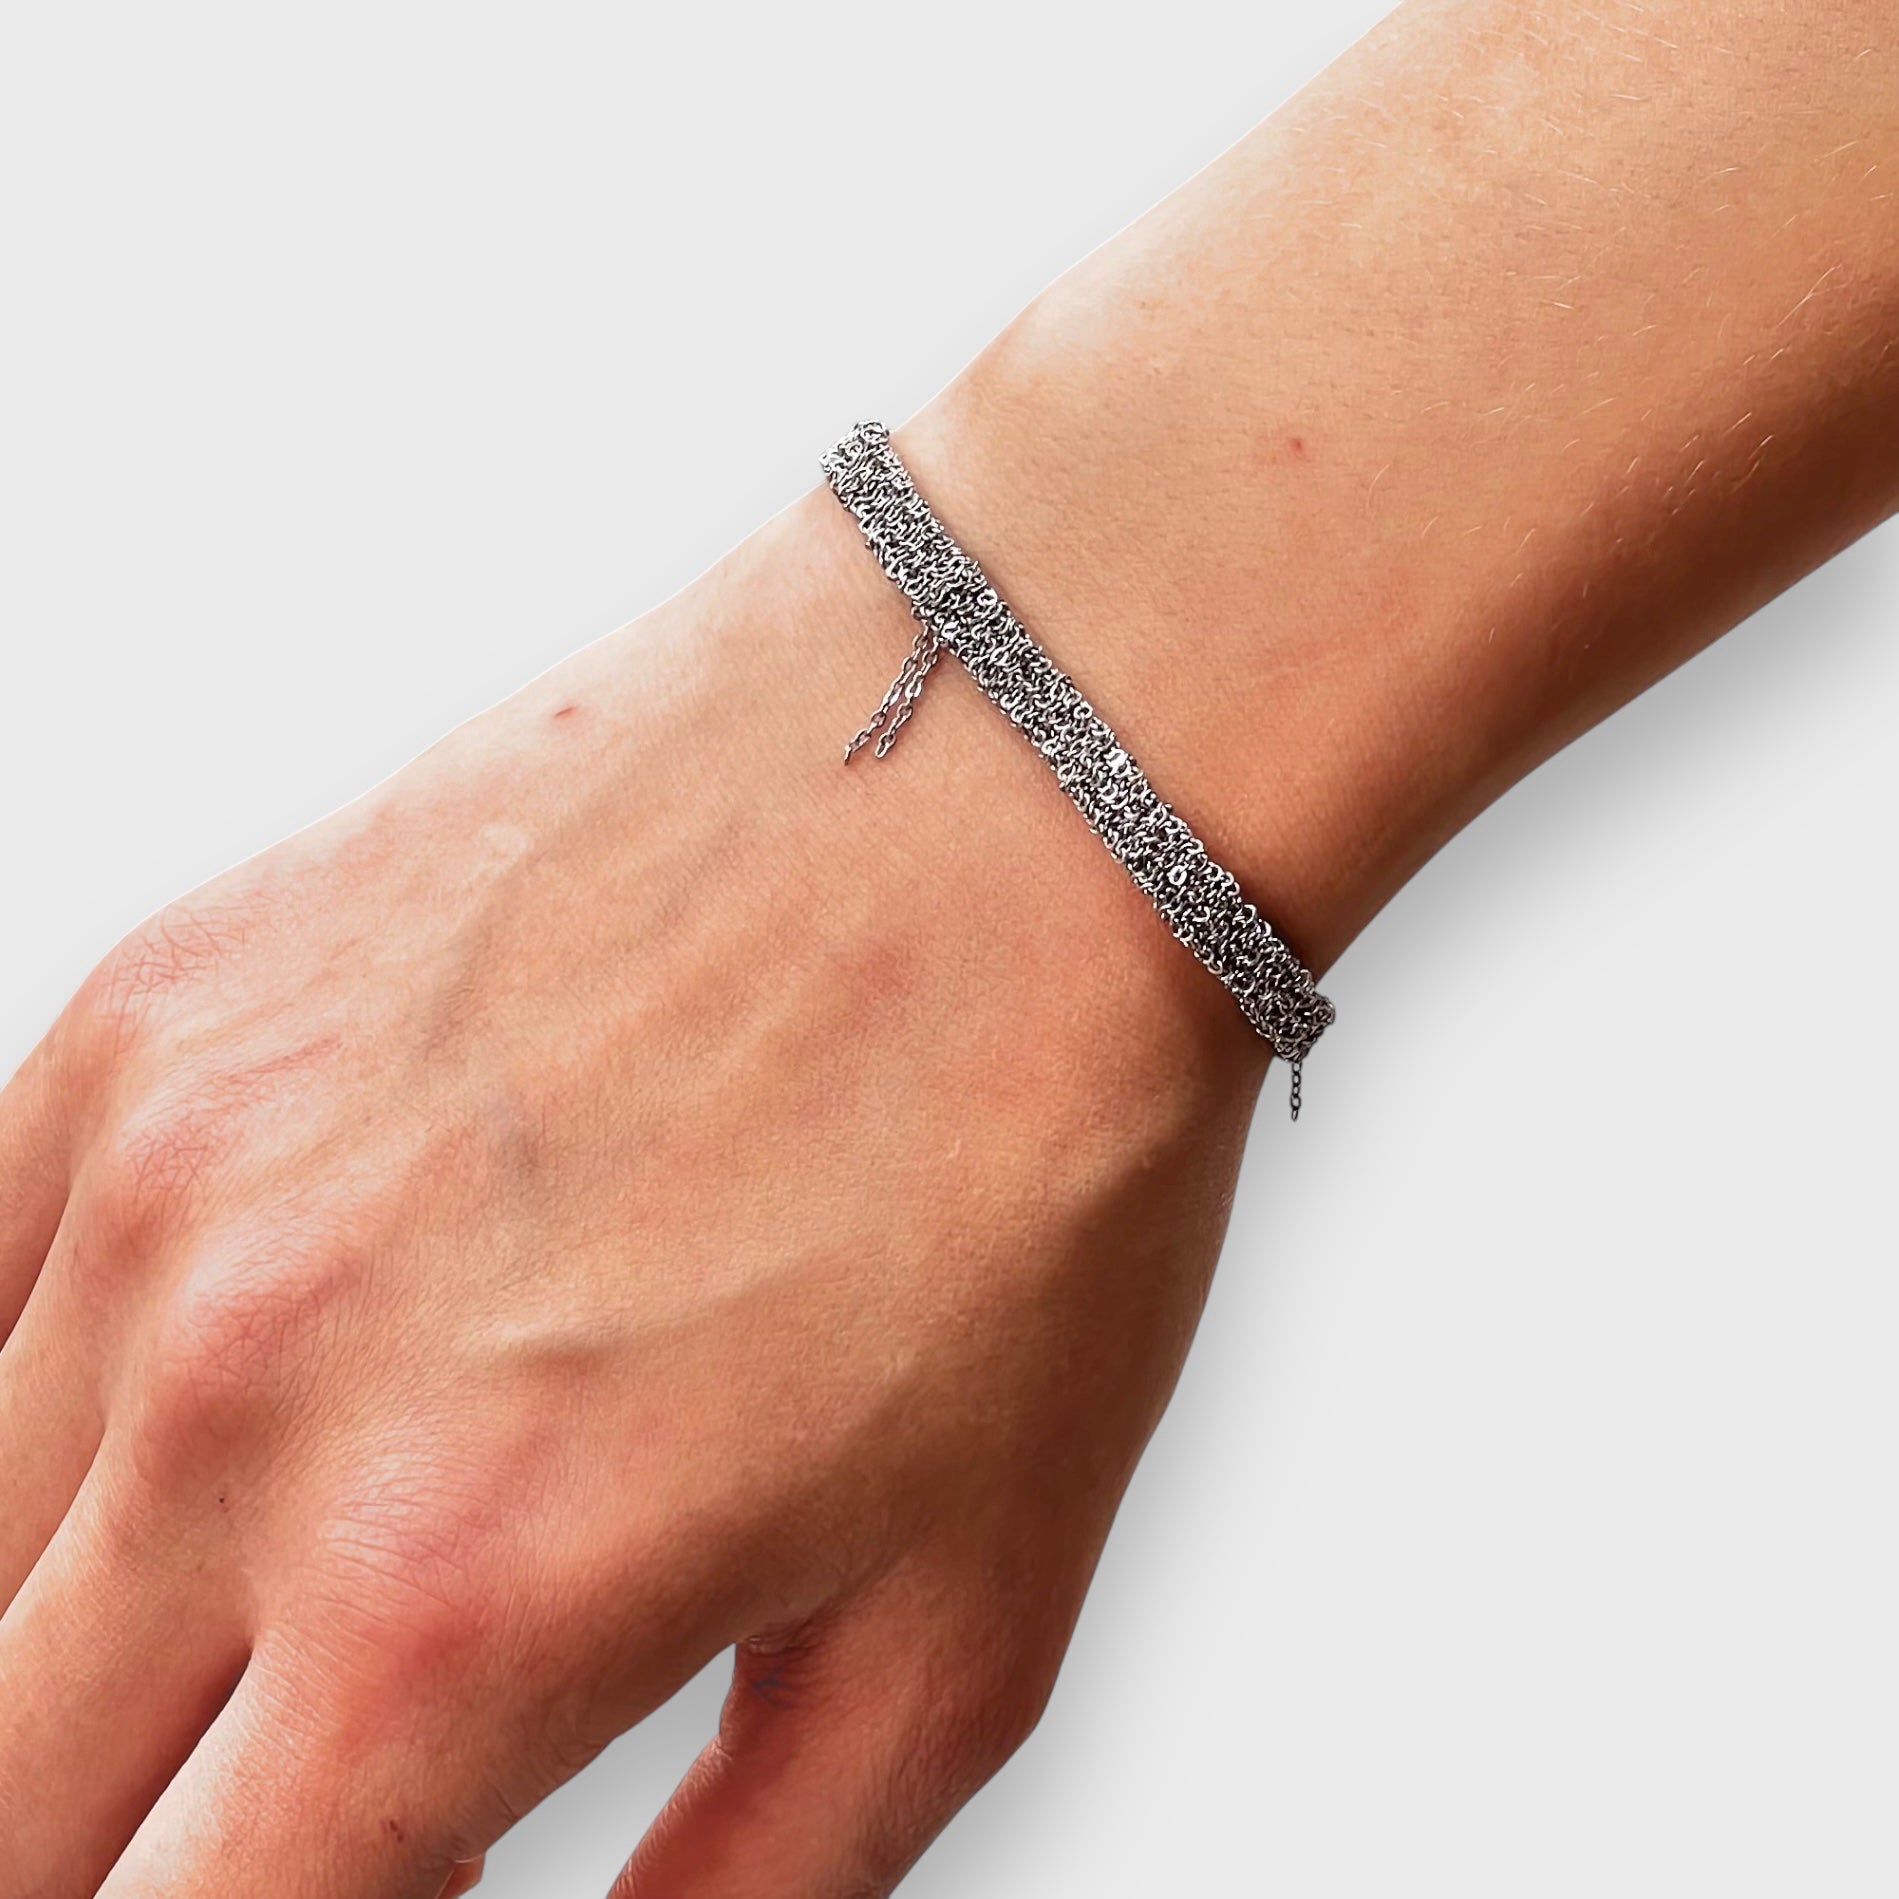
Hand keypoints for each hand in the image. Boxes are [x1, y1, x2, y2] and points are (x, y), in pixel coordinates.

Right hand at [0, 482, 1265, 1896]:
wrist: (1011, 792)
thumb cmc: (1027, 1165)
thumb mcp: (960, 1623)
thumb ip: (750, 1888)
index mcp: (448, 1599)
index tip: (312, 1877)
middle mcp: (250, 1393)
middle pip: (2, 1795)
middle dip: (106, 1846)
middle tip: (268, 1769)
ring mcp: (169, 1175)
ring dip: (77, 1630)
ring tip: (261, 1580)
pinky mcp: (161, 1010)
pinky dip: (45, 1400)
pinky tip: (198, 1384)